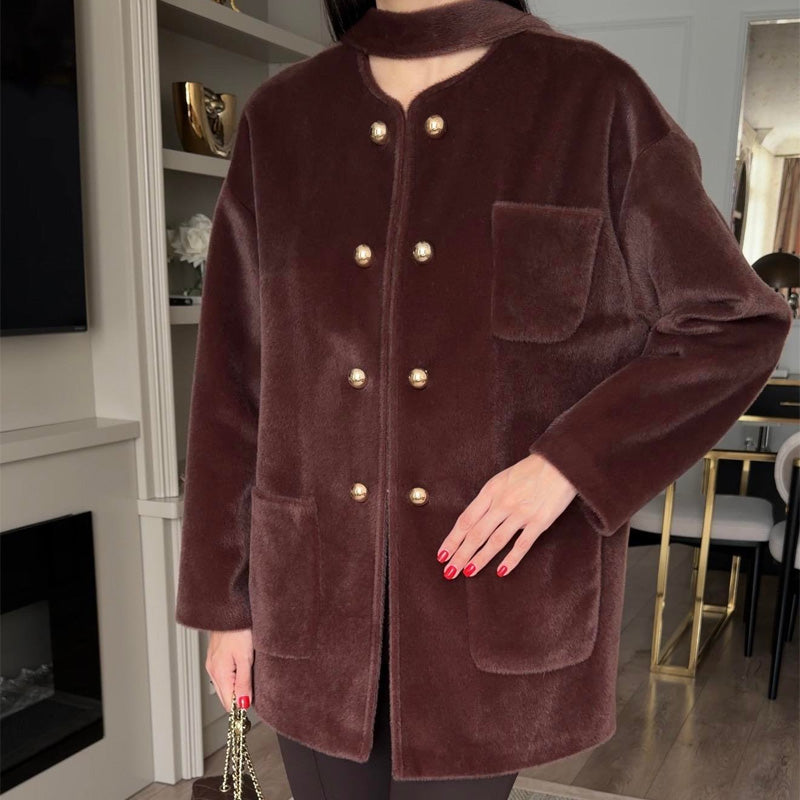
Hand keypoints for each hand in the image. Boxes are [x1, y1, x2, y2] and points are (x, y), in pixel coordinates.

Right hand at [206, 628, 253, 711]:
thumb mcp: (246, 658)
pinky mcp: (215, 657)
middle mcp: (212, 670)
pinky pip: (224, 675)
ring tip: (249, 675)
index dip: (241, 707)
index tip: (253, 705)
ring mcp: (212, 663)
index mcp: (219, 673)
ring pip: (225, 686)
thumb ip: (244, 683)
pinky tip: (242, 668)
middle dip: (239, 698)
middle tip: (255, 690)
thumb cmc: (239, 629)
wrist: (230, 610)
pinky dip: (233, 677)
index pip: (228, 704)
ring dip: (237, 686)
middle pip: (225, 697)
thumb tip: (243, 705)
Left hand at [435, 453, 576, 578]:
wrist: (559, 463)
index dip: (452, 539)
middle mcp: (503, 503)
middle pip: (476, 533)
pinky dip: (511, 559)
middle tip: (449, 572)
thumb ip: (488, 499)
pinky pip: (521, 545)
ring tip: (468, 572)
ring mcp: (521, 513)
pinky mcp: (539, 522)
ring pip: (495, 541)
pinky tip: (501, 571)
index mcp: (490, 491)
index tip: (442, 554)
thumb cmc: (529, 471)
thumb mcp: (502, 479)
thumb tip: (472, 522)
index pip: (466, 520)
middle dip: (460, 554)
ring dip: (480, 559)